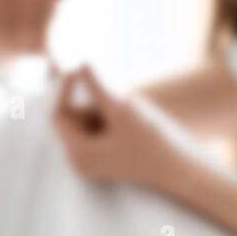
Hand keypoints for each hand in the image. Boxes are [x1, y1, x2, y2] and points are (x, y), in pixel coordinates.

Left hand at [52, 65, 182, 189]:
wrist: (177, 171)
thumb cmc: (150, 144)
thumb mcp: (121, 111)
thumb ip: (96, 88)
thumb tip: (80, 64)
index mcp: (77, 153)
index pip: (59, 114)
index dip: (66, 90)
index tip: (77, 69)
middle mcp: (79, 161)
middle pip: (74, 119)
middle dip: (94, 106)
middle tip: (121, 106)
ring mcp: (92, 162)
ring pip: (89, 123)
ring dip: (106, 112)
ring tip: (131, 122)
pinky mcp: (105, 160)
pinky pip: (100, 131)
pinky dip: (112, 122)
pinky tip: (133, 130)